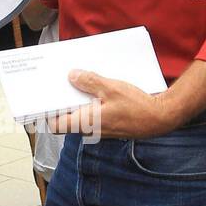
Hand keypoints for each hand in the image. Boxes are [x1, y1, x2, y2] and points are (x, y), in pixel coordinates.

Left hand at [49, 71, 173, 139]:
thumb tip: (72, 76)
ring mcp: (100, 128)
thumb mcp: (111, 88)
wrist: (161, 118)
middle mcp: (90, 129)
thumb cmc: (137, 107)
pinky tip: (97, 88)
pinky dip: (91, 102)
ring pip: (81, 115)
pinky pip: (94, 114)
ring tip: (80, 80)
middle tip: (62, 82)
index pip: (56, 125)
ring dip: (79, 100)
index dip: (47, 113)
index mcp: (86, 122)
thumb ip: (90, 82)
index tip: (44, 99)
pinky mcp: (109, 125)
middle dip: (63, 101)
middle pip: (67, 117)